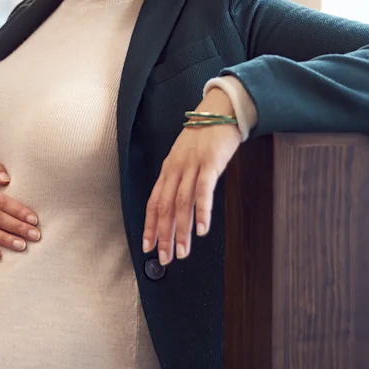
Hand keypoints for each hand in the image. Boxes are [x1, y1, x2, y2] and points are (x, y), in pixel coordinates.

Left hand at [143, 88, 241, 264]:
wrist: (221, 110)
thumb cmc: (206, 136)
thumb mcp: (188, 157)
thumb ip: (183, 179)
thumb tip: (180, 206)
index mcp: (168, 169)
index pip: (154, 202)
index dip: (149, 225)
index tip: (147, 247)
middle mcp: (176, 168)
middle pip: (164, 207)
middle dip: (163, 235)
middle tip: (165, 259)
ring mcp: (192, 165)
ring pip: (181, 203)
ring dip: (181, 231)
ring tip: (183, 252)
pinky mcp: (210, 162)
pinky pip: (203, 190)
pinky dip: (202, 211)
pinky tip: (202, 229)